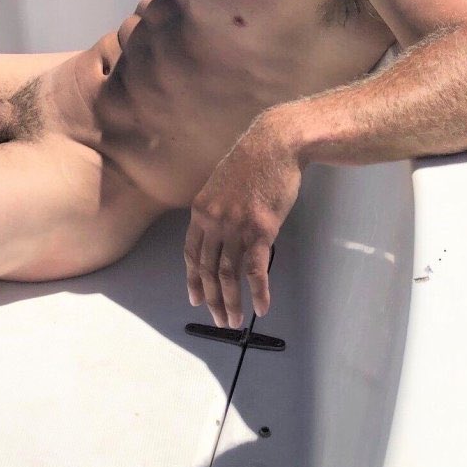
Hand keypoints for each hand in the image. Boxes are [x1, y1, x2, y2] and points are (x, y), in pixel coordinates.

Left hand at [184, 110, 301, 328]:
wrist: (275, 144)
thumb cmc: (254, 161)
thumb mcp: (223, 183)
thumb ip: (217, 208)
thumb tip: (219, 229)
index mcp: (201, 210)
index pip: (191, 253)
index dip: (193, 280)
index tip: (196, 299)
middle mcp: (214, 221)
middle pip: (208, 269)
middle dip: (212, 299)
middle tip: (218, 320)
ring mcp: (236, 226)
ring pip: (227, 274)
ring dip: (231, 302)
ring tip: (234, 321)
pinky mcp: (261, 230)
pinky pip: (255, 270)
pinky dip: (258, 292)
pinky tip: (260, 307)